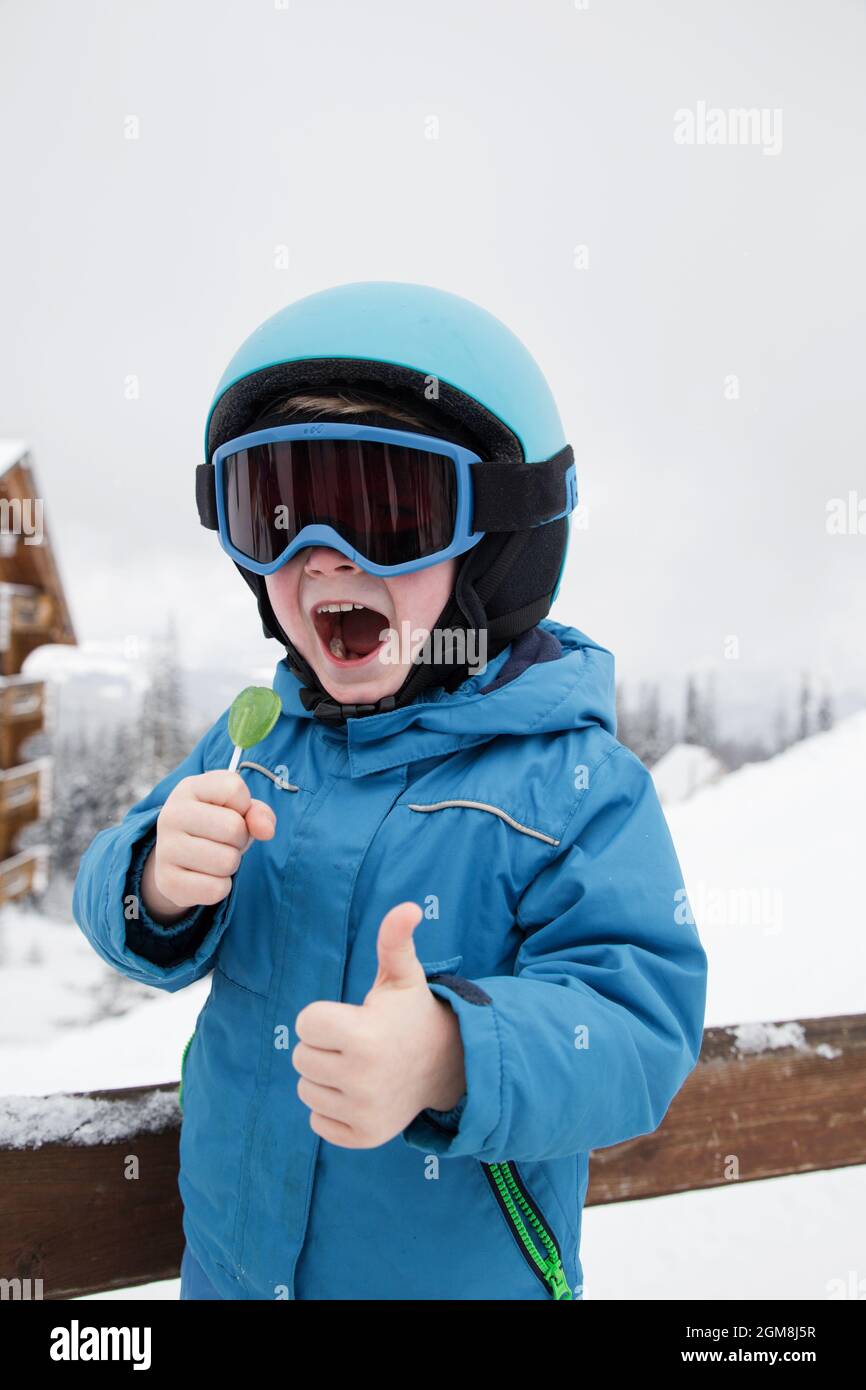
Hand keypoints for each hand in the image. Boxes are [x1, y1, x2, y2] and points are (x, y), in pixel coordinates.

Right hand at [140, 771, 275, 921]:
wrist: (178, 859)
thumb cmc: (215, 826)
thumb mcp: (238, 810)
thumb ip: (259, 813)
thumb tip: (266, 831)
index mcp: (189, 788)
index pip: (233, 788)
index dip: (244, 805)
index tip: (230, 812)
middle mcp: (171, 815)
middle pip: (234, 828)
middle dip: (240, 839)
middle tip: (224, 841)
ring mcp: (166, 849)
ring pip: (227, 861)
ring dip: (231, 864)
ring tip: (215, 857)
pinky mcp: (168, 882)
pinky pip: (216, 889)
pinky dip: (221, 886)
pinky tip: (206, 876)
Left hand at [292, 902, 466, 1148]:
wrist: (447, 1066)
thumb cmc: (412, 1014)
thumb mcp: (403, 976)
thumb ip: (394, 940)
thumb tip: (408, 907)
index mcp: (363, 1037)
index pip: (304, 1024)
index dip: (324, 1017)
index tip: (352, 1018)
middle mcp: (362, 1079)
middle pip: (301, 1057)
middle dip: (323, 1046)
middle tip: (356, 1042)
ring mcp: (363, 1112)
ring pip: (305, 1089)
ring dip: (324, 1077)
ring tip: (358, 1066)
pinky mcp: (363, 1137)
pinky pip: (317, 1120)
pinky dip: (331, 1107)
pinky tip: (358, 1092)